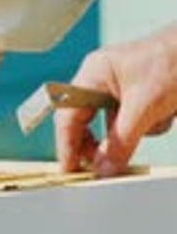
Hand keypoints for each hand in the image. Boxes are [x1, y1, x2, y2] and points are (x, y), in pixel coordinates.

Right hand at [55, 25, 176, 177]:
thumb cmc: (173, 62)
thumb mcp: (144, 108)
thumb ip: (120, 141)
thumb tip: (103, 168)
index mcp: (94, 73)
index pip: (68, 113)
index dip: (66, 144)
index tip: (70, 170)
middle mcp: (101, 79)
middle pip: (87, 120)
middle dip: (101, 143)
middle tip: (105, 167)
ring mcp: (119, 87)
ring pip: (115, 125)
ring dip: (135, 132)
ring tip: (157, 119)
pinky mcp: (137, 95)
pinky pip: (133, 122)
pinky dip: (150, 125)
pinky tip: (166, 113)